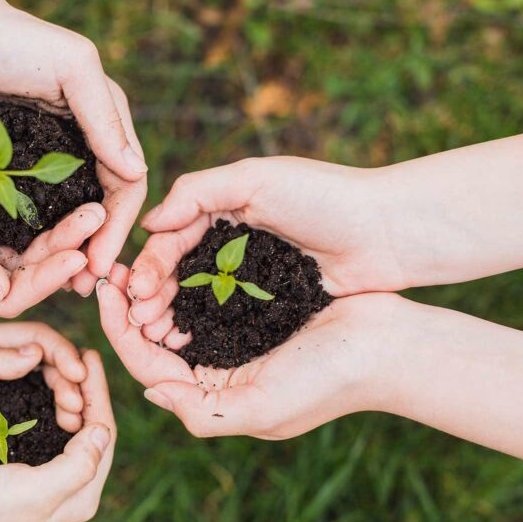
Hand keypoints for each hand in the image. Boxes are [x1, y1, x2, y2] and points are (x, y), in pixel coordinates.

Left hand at [0, 0, 147, 285]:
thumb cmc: (11, 39)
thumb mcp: (70, 67)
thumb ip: (104, 117)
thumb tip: (137, 172)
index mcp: (104, 123)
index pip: (125, 186)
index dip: (118, 228)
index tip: (102, 265)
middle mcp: (81, 145)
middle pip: (99, 209)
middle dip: (95, 248)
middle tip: (83, 288)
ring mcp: (45, 159)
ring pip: (65, 216)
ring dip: (65, 251)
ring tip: (56, 283)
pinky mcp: (11, 166)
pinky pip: (30, 210)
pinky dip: (32, 237)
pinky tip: (22, 261)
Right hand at [0, 59, 105, 316]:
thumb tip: (1, 290)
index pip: (4, 295)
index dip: (43, 283)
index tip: (77, 257)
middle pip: (27, 268)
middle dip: (63, 252)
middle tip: (97, 223)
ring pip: (34, 236)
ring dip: (65, 227)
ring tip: (96, 207)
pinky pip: (30, 201)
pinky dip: (54, 201)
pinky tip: (79, 188)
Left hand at [0, 322, 89, 495]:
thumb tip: (36, 352)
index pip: (34, 334)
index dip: (61, 351)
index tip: (78, 376)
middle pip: (46, 355)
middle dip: (69, 375)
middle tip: (77, 404)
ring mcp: (2, 384)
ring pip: (49, 378)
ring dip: (67, 393)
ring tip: (74, 417)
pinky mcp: (9, 409)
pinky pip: (43, 399)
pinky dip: (59, 407)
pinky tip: (68, 422)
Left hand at [98, 264, 401, 437]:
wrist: (387, 345)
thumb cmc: (328, 379)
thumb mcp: (262, 409)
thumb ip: (201, 411)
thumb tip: (150, 393)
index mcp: (214, 399)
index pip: (150, 368)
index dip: (120, 332)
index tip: (103, 293)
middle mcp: (218, 373)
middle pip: (155, 342)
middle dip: (129, 310)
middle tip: (111, 273)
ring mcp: (234, 341)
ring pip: (175, 318)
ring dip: (152, 294)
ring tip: (134, 265)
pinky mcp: (251, 312)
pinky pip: (204, 297)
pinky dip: (183, 281)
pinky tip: (171, 259)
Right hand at [126, 157, 406, 330]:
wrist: (388, 233)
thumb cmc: (324, 196)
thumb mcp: (256, 178)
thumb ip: (198, 191)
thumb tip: (148, 222)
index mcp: (222, 209)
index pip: (172, 238)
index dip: (151, 263)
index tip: (134, 289)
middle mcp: (230, 243)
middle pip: (179, 272)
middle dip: (154, 295)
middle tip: (138, 320)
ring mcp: (250, 276)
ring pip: (199, 298)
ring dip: (174, 315)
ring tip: (156, 337)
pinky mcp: (270, 303)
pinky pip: (229, 317)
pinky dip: (205, 328)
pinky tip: (188, 344)